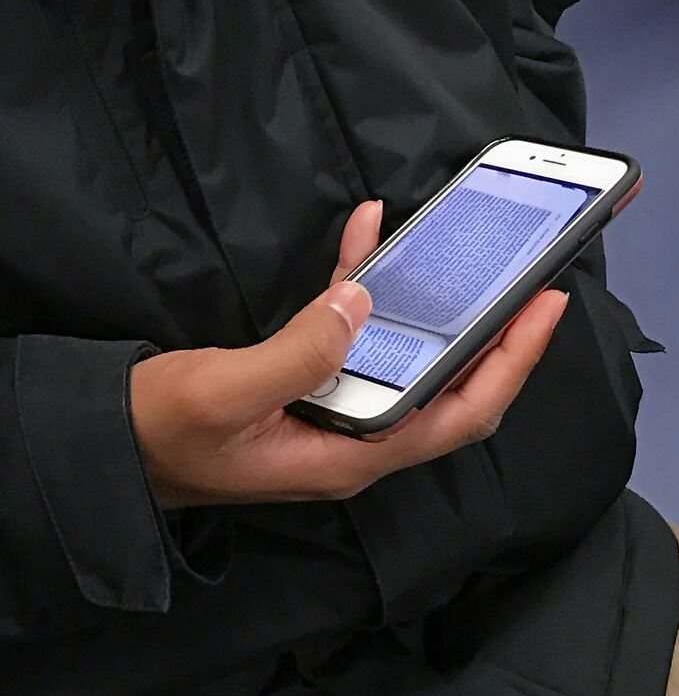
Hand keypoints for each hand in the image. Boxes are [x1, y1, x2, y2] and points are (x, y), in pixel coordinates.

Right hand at [130, 200, 567, 508]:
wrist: (119, 443)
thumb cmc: (166, 432)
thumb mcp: (225, 392)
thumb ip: (297, 353)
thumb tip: (360, 304)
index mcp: (351, 454)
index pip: (459, 415)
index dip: (509, 365)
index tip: (543, 307)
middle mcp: (357, 439)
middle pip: (452, 390)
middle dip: (496, 339)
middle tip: (529, 283)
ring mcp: (337, 413)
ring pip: (409, 359)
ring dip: (433, 307)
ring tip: (461, 255)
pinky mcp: (313, 385)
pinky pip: (357, 337)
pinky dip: (365, 290)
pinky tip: (366, 240)